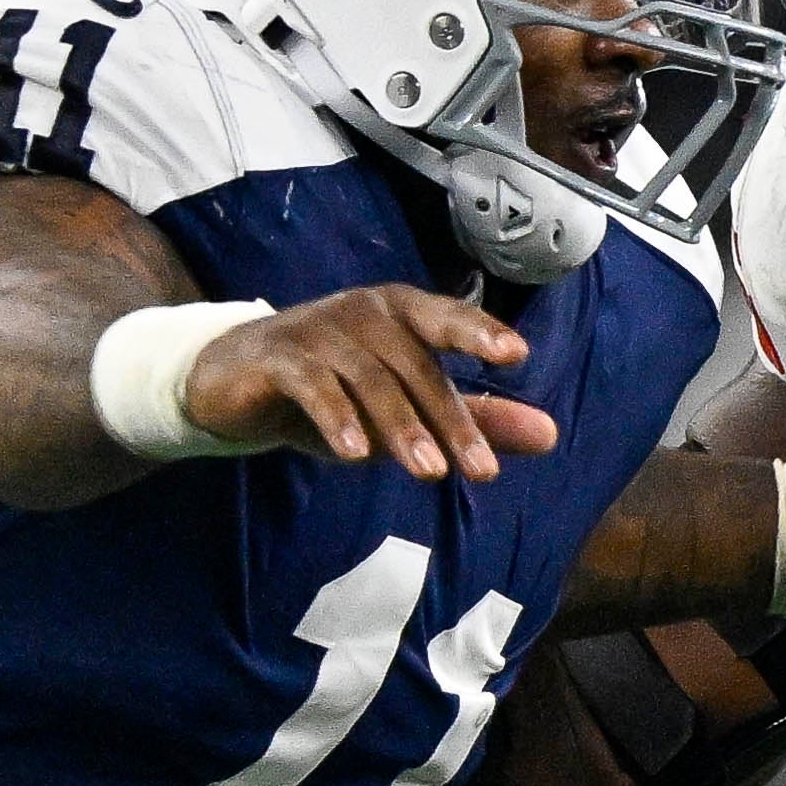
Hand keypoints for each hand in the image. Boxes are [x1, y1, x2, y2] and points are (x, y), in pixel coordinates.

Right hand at [182, 285, 560, 485]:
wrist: (235, 381)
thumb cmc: (335, 389)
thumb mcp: (408, 408)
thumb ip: (477, 419)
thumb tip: (550, 436)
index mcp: (401, 313)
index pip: (447, 319)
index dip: (479, 333)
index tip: (514, 355)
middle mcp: (364, 312)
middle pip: (415, 365)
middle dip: (449, 419)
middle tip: (480, 472)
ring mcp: (318, 330)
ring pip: (369, 378)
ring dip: (401, 426)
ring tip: (430, 474)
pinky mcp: (278, 357)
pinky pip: (313, 385)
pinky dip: (337, 418)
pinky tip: (356, 455)